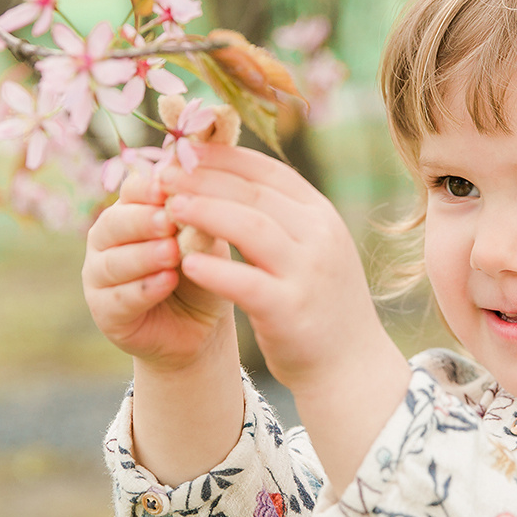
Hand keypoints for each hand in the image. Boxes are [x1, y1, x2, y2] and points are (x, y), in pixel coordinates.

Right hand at [82, 166, 231, 371]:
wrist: (203, 324)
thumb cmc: (202, 270)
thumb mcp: (206, 241)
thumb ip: (198, 220)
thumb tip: (194, 196)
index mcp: (129, 211)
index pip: (130, 192)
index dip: (146, 190)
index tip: (166, 189)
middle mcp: (106, 239)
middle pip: (114, 224)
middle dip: (142, 222)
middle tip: (167, 220)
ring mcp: (99, 275)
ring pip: (113, 262)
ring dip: (143, 256)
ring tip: (171, 253)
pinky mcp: (104, 311)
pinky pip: (120, 298)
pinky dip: (145, 289)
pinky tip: (167, 281)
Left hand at [160, 144, 406, 407]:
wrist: (352, 366)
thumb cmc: (319, 304)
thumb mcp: (310, 250)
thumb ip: (279, 218)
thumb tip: (225, 181)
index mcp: (321, 215)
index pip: (267, 171)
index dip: (222, 157)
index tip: (184, 151)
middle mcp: (320, 235)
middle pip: (254, 193)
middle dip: (204, 178)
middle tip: (164, 173)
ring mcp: (309, 272)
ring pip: (251, 227)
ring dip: (205, 212)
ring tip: (168, 207)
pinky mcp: (291, 310)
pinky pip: (247, 282)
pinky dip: (215, 270)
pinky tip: (186, 264)